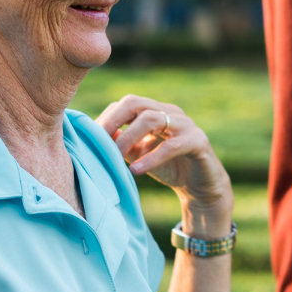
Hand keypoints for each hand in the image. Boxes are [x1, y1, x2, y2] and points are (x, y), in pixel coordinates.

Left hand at [98, 95, 232, 231]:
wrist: (200, 188)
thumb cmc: (168, 168)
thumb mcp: (139, 154)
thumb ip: (121, 143)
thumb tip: (94, 137)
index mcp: (155, 111)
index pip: (125, 104)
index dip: (106, 119)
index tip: (90, 139)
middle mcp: (170, 112)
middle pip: (136, 103)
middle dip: (114, 121)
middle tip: (99, 143)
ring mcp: (186, 124)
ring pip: (152, 119)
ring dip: (128, 138)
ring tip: (115, 157)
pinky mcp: (198, 141)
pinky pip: (172, 146)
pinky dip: (151, 158)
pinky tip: (136, 170)